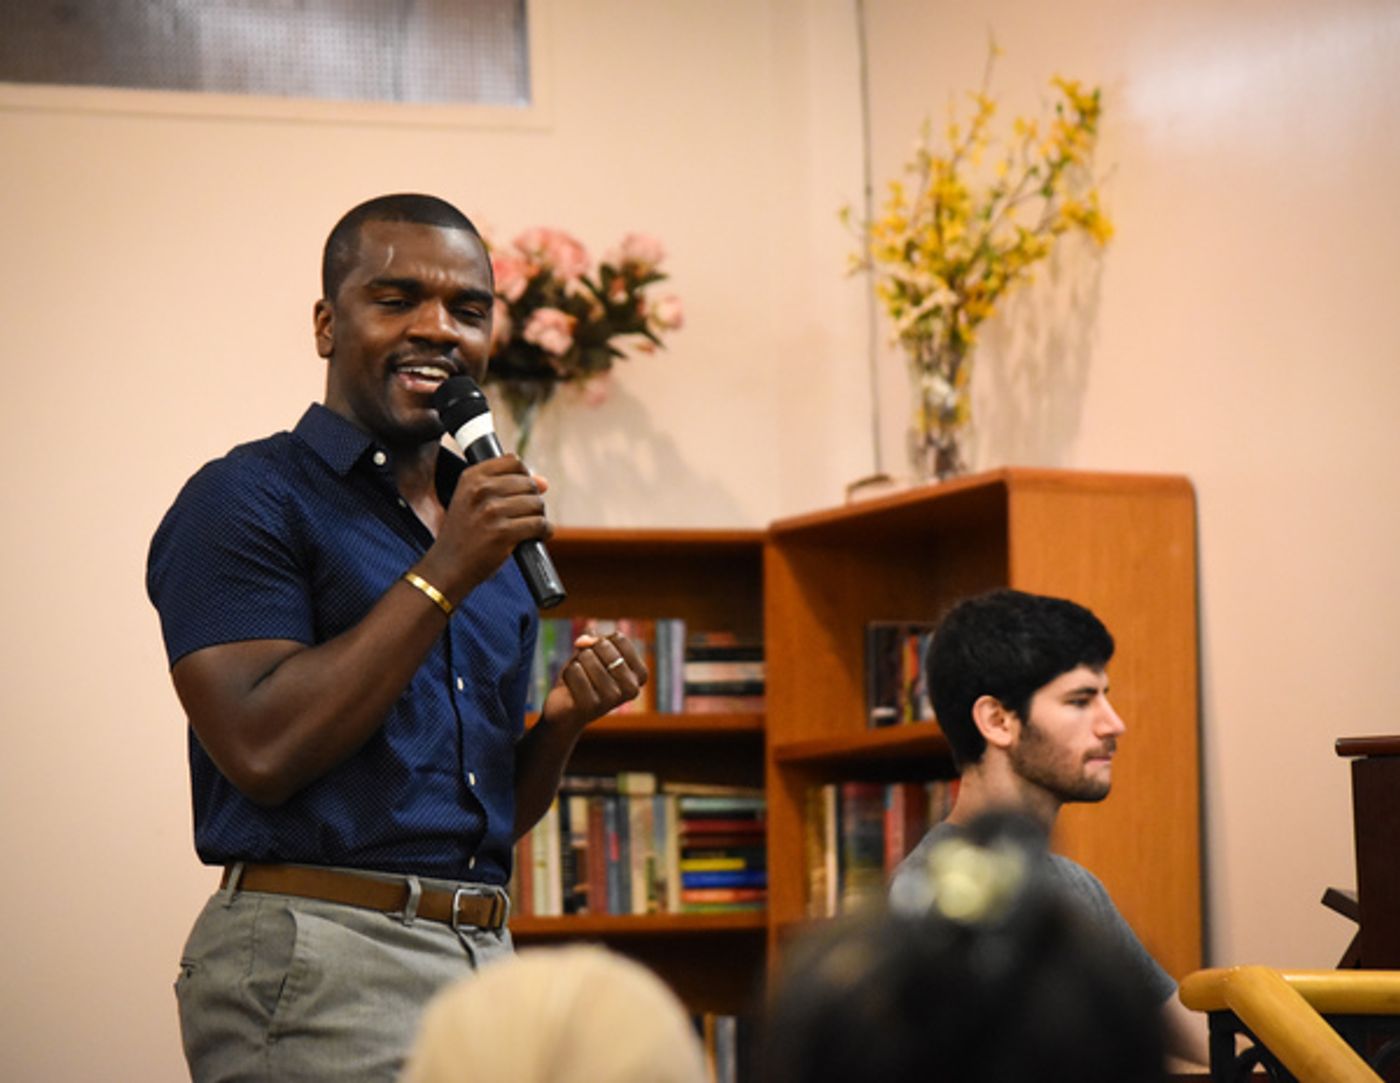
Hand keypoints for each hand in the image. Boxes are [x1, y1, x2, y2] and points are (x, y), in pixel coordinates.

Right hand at [421, 455, 551, 600]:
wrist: (447, 567)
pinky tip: (538, 536)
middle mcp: (480, 490)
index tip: (522, 490)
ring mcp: (491, 511)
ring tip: (529, 526)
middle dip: (533, 499)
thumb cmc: (464, 535)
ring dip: (539, 516)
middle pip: (528, 484)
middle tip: (524, 515)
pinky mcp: (503, 533)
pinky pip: (539, 524)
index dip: (524, 476)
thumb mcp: (474, 502)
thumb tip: (544, 482)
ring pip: (536, 504)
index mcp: (471, 477)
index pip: (513, 462)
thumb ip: (508, 487)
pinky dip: (544, 531)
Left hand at [540, 631, 648, 730]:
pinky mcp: (591, 706)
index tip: (596, 656)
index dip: (600, 641)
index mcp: (639, 674)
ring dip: (576, 663)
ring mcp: (612, 699)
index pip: (619, 639)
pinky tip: (570, 688)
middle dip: (587, 651)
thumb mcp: (591, 655)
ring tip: (579, 680)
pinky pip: (575, 670)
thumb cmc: (583, 679)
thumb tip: (588, 635)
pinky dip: (567, 674)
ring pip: (587, 656)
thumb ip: (592, 641)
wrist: (566, 713)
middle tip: (585, 670)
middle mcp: (632, 688)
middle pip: (604, 646)